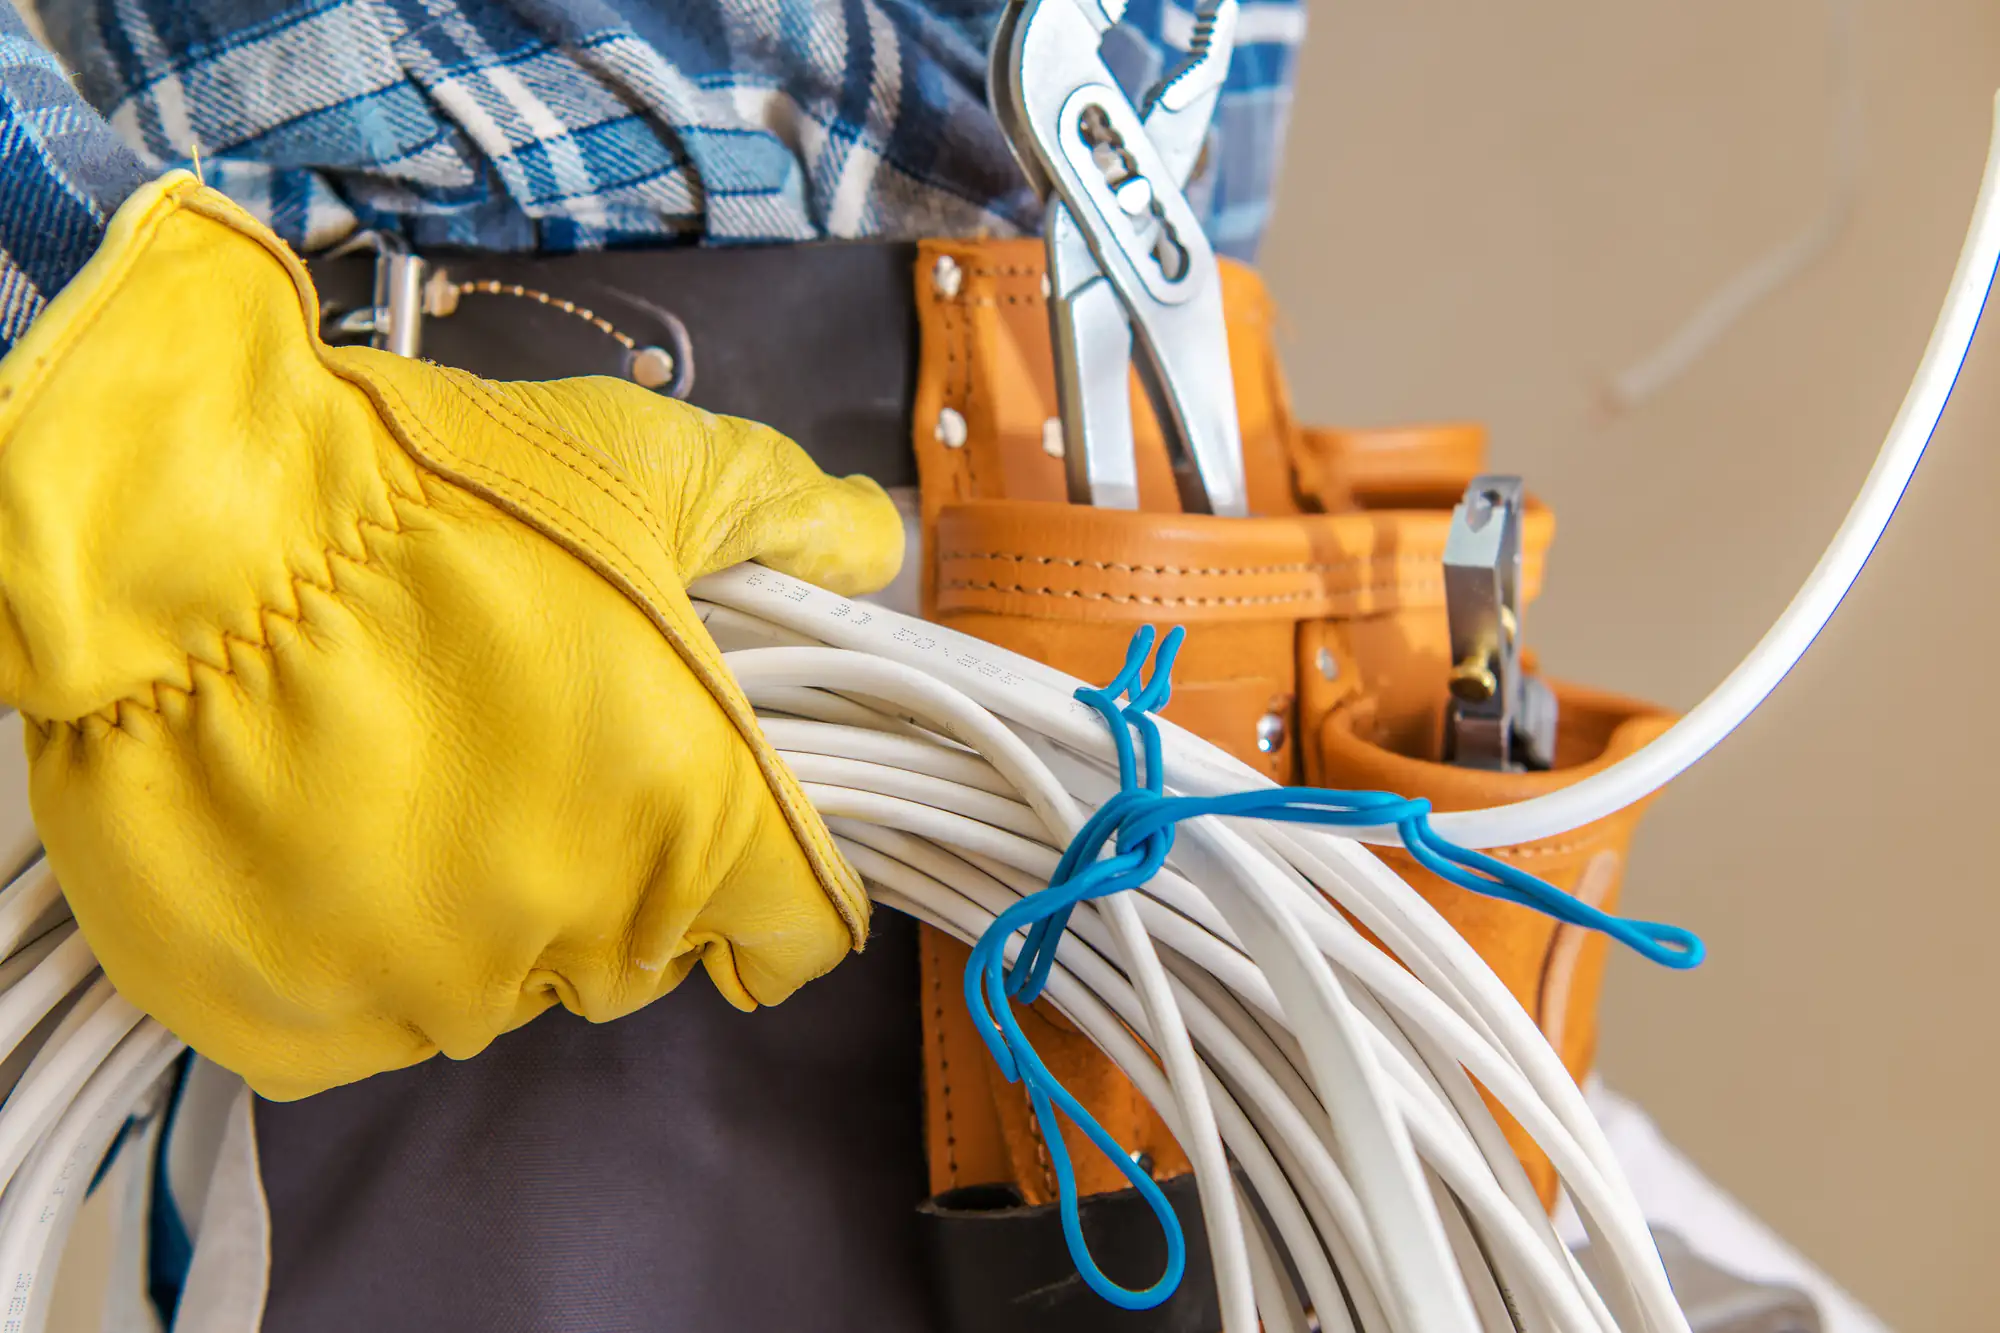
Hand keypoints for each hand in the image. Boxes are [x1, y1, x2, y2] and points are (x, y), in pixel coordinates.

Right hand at [0, 174, 901, 1098]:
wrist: (192, 528)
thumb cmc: (442, 493)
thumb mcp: (647, 467)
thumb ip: (783, 514)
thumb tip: (876, 546)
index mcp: (700, 818)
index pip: (798, 930)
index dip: (775, 874)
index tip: (724, 824)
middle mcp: (582, 931)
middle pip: (645, 952)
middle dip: (621, 870)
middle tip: (535, 754)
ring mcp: (436, 993)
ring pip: (505, 990)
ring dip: (485, 913)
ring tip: (414, 777)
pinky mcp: (301, 1031)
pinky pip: (376, 1024)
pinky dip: (367, 957)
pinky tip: (333, 844)